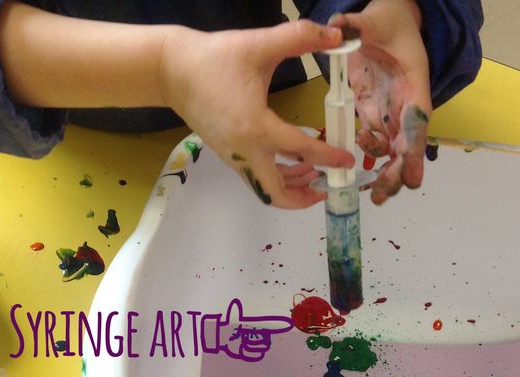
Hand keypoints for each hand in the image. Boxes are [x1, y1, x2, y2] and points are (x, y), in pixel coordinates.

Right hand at [161, 20, 354, 208]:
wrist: (172, 71)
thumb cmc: (213, 58)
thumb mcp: (259, 44)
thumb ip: (300, 37)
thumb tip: (338, 35)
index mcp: (256, 128)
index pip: (300, 151)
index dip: (327, 157)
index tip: (346, 161)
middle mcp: (245, 151)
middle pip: (276, 194)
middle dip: (303, 197)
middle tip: (326, 187)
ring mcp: (234, 157)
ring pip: (265, 189)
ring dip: (290, 188)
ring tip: (314, 175)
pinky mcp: (228, 155)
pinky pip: (256, 177)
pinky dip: (276, 177)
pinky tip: (291, 164)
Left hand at [329, 0, 431, 204]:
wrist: (386, 21)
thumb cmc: (387, 20)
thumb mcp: (373, 21)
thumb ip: (357, 26)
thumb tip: (339, 26)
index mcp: (413, 83)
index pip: (416, 120)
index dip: (414, 148)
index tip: (413, 176)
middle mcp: (405, 103)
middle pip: (407, 144)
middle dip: (398, 171)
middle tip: (384, 194)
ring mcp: (389, 111)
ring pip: (392, 149)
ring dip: (386, 172)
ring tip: (377, 195)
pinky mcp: (373, 114)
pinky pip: (374, 141)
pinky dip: (369, 155)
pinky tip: (359, 165)